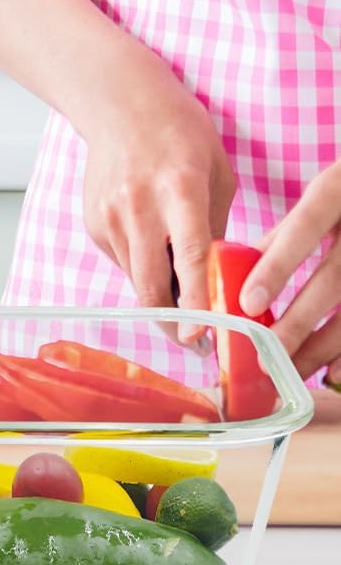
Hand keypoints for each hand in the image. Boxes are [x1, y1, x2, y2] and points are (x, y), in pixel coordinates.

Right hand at [80, 69, 234, 325]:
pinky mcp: (94, 223)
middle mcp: (138, 207)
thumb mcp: (215, 173)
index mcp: (178, 190)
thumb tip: (213, 277)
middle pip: (151, 284)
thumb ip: (213, 226)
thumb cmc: (176, 132)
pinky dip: (140, 265)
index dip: (197, 301)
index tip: (202, 337)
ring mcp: (110, 216)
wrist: (118, 105)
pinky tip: (150, 242)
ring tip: (179, 295)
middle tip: (192, 341)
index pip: (190, 257)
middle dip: (172, 322)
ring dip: (158, 294)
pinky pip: (122, 260)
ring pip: (136, 279)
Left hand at [239, 162, 340, 382]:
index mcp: (337, 191)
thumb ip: (285, 231)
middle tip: (266, 355)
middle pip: (335, 279)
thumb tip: (234, 268)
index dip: (277, 267)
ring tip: (292, 371)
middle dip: (299, 322)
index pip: (303, 230)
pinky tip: (334, 373)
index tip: (247, 304)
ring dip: (326, 346)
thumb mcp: (322, 196)